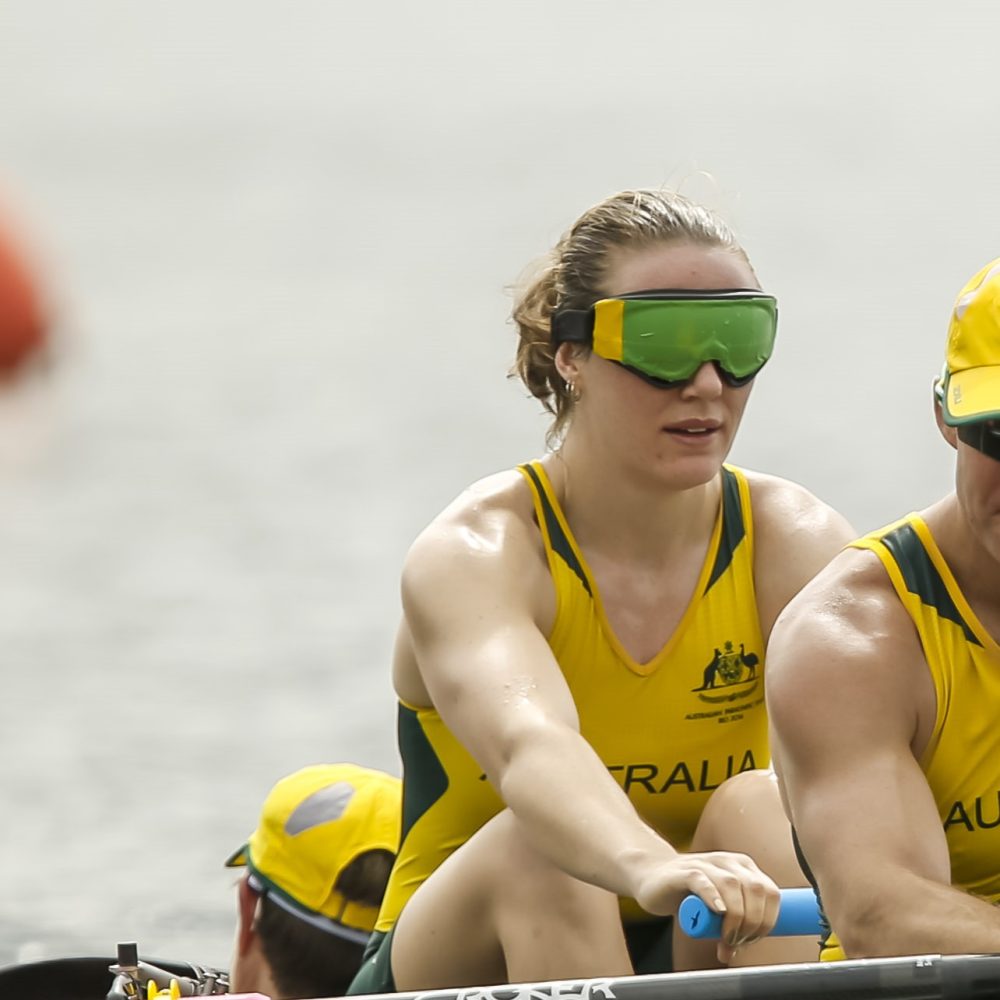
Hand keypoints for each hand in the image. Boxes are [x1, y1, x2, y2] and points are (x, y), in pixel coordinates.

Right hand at [634, 851, 780, 963]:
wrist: (652, 877)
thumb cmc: (688, 893)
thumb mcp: (716, 907)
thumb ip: (729, 924)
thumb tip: (735, 951)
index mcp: (742, 867)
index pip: (770, 892)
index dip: (768, 920)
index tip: (754, 940)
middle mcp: (727, 861)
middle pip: (755, 889)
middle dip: (753, 922)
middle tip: (738, 942)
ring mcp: (704, 863)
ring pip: (732, 885)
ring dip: (736, 917)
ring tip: (727, 937)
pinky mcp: (683, 871)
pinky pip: (702, 880)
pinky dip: (714, 896)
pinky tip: (719, 911)